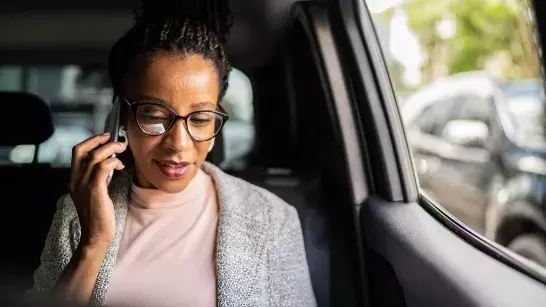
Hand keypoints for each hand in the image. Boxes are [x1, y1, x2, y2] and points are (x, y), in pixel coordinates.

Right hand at [69, 133, 126, 249]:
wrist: (95, 235)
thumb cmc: (99, 215)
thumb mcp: (94, 192)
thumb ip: (97, 178)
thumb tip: (109, 163)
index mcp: (74, 179)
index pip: (77, 152)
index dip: (91, 141)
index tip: (105, 137)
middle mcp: (76, 180)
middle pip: (82, 149)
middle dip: (99, 140)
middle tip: (114, 139)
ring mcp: (84, 185)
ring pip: (95, 156)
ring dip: (111, 149)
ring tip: (122, 150)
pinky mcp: (95, 190)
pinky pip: (103, 167)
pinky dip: (113, 161)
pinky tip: (120, 165)